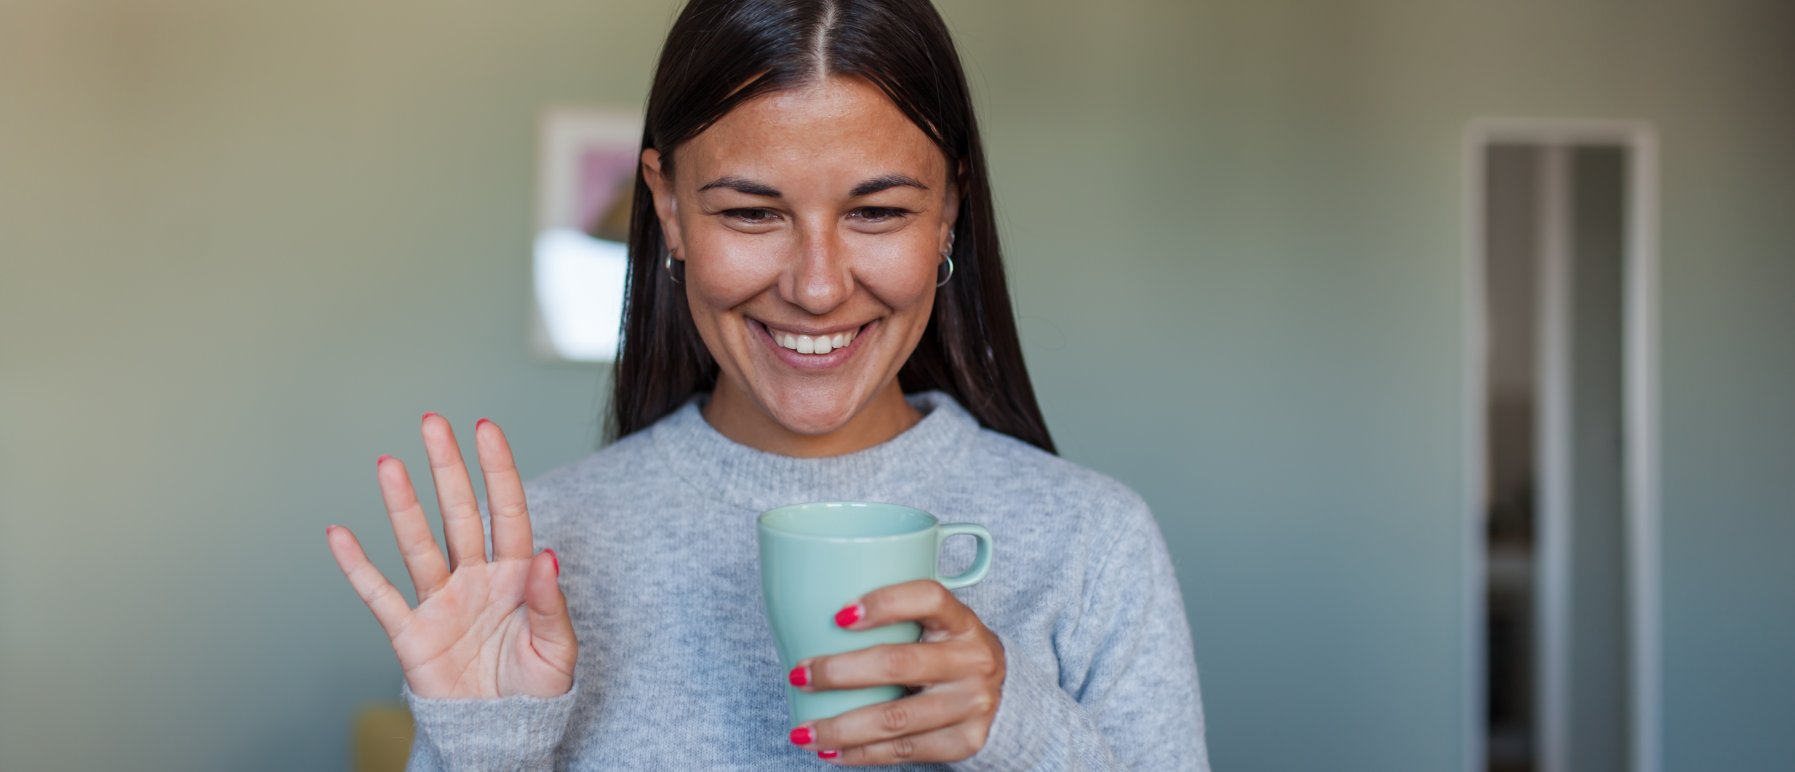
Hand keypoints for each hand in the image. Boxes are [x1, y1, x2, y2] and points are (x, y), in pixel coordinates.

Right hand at [325, 413, 576, 698]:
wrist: (500, 735)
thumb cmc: (534, 691)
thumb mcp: (557, 650)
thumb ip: (551, 603)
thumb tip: (549, 556)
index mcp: (516, 577)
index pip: (507, 512)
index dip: (498, 470)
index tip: (485, 428)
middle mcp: (475, 579)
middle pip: (459, 513)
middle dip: (447, 469)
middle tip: (432, 423)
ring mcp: (440, 602)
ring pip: (418, 544)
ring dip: (403, 505)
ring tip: (388, 463)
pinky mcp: (411, 634)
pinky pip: (380, 595)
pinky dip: (357, 567)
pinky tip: (339, 534)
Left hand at [785, 579, 1004, 763]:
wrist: (1006, 699)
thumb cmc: (950, 654)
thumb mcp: (939, 627)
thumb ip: (899, 620)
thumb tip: (815, 623)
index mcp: (963, 621)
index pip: (929, 598)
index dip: (885, 602)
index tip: (839, 616)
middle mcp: (973, 660)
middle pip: (898, 664)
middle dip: (838, 672)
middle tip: (799, 675)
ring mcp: (972, 704)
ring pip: (894, 719)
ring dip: (840, 727)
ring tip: (803, 732)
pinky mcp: (964, 741)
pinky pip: (904, 750)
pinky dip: (861, 754)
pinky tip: (832, 752)